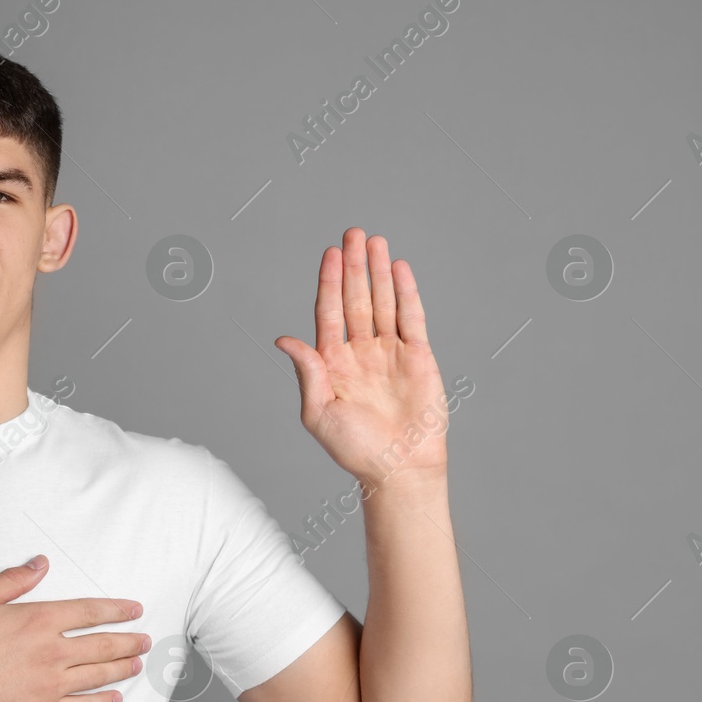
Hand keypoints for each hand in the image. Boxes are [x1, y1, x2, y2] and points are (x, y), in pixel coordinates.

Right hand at [0, 556, 148, 701]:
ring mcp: (51, 684)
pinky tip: (115, 699)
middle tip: (145, 639)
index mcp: (38, 621)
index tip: (135, 610)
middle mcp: (52, 652)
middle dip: (129, 640)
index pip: (89, 611)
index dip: (116, 609)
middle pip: (102, 644)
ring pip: (98, 674)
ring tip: (137, 664)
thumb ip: (11, 580)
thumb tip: (40, 565)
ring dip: (122, 668)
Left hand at [274, 228, 449, 492]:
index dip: (329, 282)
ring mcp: (390, 353)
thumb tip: (284, 339)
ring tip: (374, 241)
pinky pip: (411, 318)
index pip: (330, 312)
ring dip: (378, 271)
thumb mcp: (318, 412)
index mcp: (333, 363)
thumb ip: (307, 372)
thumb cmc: (354, 448)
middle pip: (356, 299)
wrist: (398, 468)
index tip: (330, 253)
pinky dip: (406, 292)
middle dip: (354, 266)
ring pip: (383, 302)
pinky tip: (398, 269)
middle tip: (352, 233)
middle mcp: (360, 353)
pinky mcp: (418, 358)